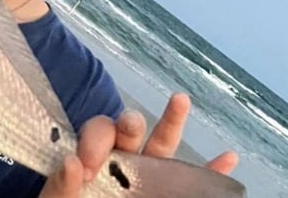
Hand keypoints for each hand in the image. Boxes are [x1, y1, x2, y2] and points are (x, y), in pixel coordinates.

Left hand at [39, 93, 238, 196]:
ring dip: (173, 122)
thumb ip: (59, 186)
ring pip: (162, 146)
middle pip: (129, 131)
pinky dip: (213, 172)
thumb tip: (70, 163)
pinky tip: (228, 157)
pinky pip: (196, 183)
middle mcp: (121, 161)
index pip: (97, 132)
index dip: (94, 140)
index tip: (84, 163)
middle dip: (130, 123)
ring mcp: (147, 178)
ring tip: (180, 99)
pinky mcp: (167, 193)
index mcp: (92, 157)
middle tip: (130, 125)